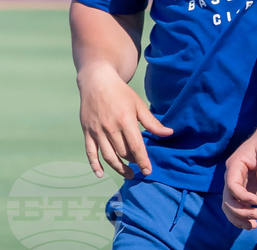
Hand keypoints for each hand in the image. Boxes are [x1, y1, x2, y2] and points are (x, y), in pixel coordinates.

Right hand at [77, 63, 172, 178]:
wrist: (97, 82)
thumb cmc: (121, 93)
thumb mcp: (139, 105)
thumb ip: (152, 122)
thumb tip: (169, 133)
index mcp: (126, 121)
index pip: (136, 147)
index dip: (143, 161)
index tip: (148, 171)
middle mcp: (111, 128)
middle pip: (123, 153)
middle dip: (133, 163)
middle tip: (140, 167)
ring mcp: (97, 131)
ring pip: (108, 156)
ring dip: (118, 168)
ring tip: (128, 174)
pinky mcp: (87, 132)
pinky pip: (90, 152)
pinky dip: (94, 165)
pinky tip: (101, 174)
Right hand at [222, 119, 256, 230]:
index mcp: (235, 165)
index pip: (231, 185)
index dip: (241, 197)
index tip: (256, 201)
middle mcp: (233, 175)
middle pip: (228, 198)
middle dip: (239, 211)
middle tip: (256, 217)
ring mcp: (239, 183)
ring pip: (231, 204)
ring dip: (239, 217)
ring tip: (252, 226)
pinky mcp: (246, 188)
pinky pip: (239, 204)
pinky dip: (243, 215)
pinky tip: (251, 223)